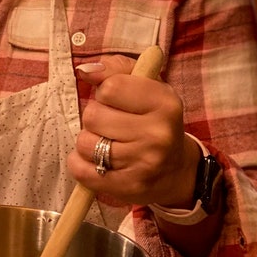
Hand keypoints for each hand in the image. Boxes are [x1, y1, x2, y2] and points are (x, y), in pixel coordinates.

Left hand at [69, 56, 200, 208]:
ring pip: (85, 143)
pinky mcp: (128, 187)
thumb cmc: (154, 120)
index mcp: (165, 102)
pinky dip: (80, 164)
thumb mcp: (146, 86)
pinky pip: (81, 171)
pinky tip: (96, 161)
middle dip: (95, 118)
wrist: (177, 171)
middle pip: (92, 116)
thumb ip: (115, 69)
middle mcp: (158, 134)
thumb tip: (84, 71)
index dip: (105, 93)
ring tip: (108, 143)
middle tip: (113, 125)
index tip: (116, 101)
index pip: (109, 88)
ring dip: (88, 142)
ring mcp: (144, 164)